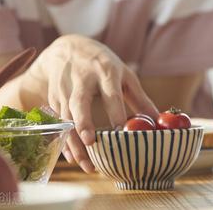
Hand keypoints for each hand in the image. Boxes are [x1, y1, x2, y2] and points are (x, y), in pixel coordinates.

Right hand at [23, 35, 157, 172]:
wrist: (68, 49)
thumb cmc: (104, 65)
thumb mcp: (124, 75)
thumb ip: (140, 98)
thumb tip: (159, 121)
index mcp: (105, 72)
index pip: (110, 93)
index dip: (115, 111)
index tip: (121, 130)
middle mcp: (82, 80)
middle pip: (80, 102)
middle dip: (84, 122)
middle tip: (91, 142)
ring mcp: (65, 89)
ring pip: (66, 117)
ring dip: (74, 141)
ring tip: (86, 163)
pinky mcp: (53, 99)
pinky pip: (58, 123)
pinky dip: (64, 140)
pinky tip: (73, 157)